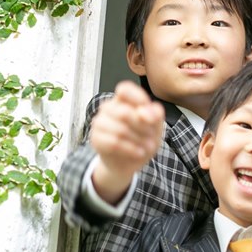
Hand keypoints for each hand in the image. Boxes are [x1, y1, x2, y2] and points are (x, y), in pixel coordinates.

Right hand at [90, 81, 164, 203]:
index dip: (138, 99)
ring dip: (138, 140)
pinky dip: (131, 149)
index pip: (124, 89)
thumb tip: (144, 112)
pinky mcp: (95, 139)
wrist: (130, 162)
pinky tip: (139, 153)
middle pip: (124, 113)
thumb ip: (155, 114)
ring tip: (148, 147)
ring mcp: (99, 123)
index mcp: (122, 99)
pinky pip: (114, 143)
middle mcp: (107, 108)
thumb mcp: (156, 125)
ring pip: (120, 130)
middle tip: (152, 137)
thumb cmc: (142, 138)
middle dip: (142, 127)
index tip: (152, 116)